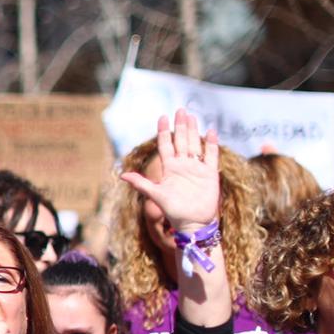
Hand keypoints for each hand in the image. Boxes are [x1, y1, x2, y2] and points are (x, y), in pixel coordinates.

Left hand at [118, 109, 219, 231]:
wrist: (193, 223)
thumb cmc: (174, 211)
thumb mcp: (156, 195)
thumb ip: (141, 184)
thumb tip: (122, 175)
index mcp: (169, 168)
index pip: (166, 145)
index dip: (164, 131)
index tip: (163, 116)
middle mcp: (183, 165)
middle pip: (181, 141)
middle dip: (180, 126)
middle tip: (180, 109)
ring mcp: (196, 168)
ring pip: (195, 144)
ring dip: (194, 131)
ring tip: (192, 116)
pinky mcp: (210, 174)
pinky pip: (211, 156)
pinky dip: (212, 144)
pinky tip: (211, 132)